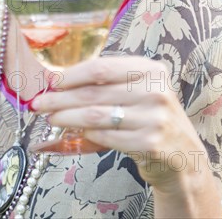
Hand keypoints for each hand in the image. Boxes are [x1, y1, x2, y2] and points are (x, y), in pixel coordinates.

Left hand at [29, 56, 205, 189]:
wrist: (182, 154)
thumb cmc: (150, 116)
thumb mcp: (139, 91)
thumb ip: (108, 85)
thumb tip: (59, 81)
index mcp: (150, 70)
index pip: (102, 68)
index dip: (72, 75)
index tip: (51, 81)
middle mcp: (155, 90)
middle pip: (95, 92)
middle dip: (61, 98)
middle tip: (39, 103)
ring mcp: (154, 118)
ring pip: (96, 115)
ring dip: (67, 117)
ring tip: (50, 118)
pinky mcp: (150, 143)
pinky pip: (106, 137)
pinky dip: (85, 135)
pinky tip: (73, 134)